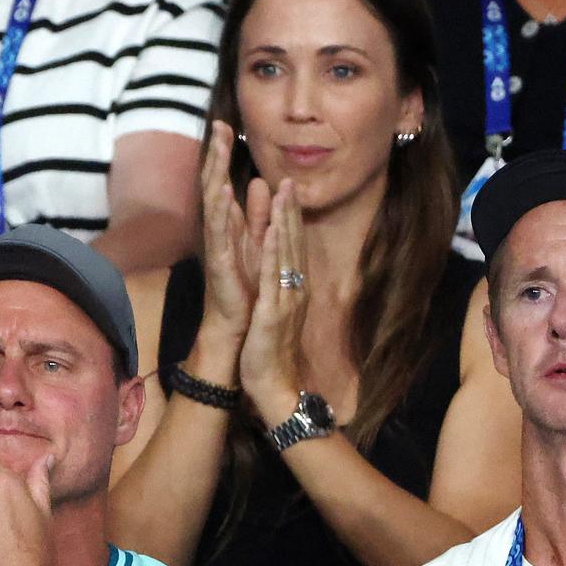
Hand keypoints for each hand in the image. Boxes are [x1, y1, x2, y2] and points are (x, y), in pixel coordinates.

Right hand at [199, 120, 269, 337]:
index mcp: (229, 224)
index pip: (223, 179)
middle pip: (214, 183)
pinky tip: (223, 191)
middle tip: (219, 125)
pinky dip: (221, 210)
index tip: (226, 125)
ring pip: (213, 202)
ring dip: (215, 174)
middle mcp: (218, 230)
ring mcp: (216, 244)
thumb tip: (259, 182)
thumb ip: (257, 213)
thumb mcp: (254, 241)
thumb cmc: (244, 284)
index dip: (223, 154)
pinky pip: (219, 232)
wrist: (237, 323)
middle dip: (216, 154)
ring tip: (217, 148)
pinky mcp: (218, 261)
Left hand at [238, 180, 307, 423]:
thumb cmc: (271, 351)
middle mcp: (294, 290)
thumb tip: (281, 271)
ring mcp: (287, 300)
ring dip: (285, 221)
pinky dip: (273, 252)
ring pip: (286, 254)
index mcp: (293, 289)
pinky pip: (274, 278)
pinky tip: (271, 230)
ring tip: (283, 191)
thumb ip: (278, 288)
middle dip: (291, 211)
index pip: (293, 248)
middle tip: (289, 179)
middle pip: (293, 244)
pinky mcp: (274, 313)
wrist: (275, 386)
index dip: (291, 218)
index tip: (288, 190)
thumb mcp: (275, 312)